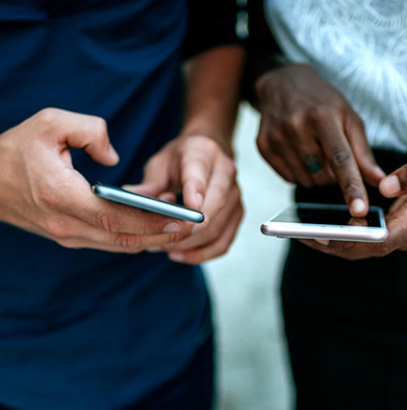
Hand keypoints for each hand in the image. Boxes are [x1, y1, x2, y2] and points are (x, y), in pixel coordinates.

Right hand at [0, 108, 192, 252]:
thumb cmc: (16, 149)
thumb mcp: (51, 123)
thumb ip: (91, 131)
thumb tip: (115, 159)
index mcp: (62, 196)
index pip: (116, 218)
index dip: (151, 222)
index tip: (181, 219)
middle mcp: (66, 224)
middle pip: (123, 238)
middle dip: (161, 236)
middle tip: (192, 226)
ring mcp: (67, 235)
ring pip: (118, 244)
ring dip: (150, 238)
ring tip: (179, 225)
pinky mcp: (68, 237)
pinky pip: (109, 242)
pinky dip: (134, 237)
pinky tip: (153, 226)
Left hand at [125, 135, 242, 263]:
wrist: (208, 153)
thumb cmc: (181, 159)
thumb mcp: (160, 163)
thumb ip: (149, 183)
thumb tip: (131, 199)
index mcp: (203, 153)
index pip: (200, 174)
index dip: (194, 193)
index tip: (185, 212)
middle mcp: (226, 173)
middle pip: (214, 207)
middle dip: (187, 228)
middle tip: (160, 240)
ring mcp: (236, 195)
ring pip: (217, 229)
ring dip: (189, 244)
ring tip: (163, 247)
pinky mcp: (237, 214)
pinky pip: (222, 242)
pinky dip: (201, 253)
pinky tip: (179, 254)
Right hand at [255, 63, 384, 216]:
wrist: (281, 83)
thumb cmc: (321, 101)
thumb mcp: (348, 117)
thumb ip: (363, 152)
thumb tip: (379, 181)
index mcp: (322, 116)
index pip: (340, 159)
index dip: (351, 187)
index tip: (360, 210)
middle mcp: (295, 127)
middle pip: (323, 176)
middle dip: (333, 175)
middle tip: (331, 154)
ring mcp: (276, 138)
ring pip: (306, 181)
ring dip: (317, 175)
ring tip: (315, 151)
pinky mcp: (263, 147)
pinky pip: (288, 178)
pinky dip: (300, 173)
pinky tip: (299, 152)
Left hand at [300, 137, 406, 259]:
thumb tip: (384, 186)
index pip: (383, 240)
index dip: (353, 240)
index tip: (327, 235)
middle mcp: (406, 233)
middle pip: (364, 250)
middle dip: (331, 244)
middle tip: (298, 233)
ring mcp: (397, 233)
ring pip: (359, 247)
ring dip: (330, 242)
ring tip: (297, 231)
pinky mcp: (390, 227)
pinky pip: (360, 237)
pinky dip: (337, 234)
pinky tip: (316, 224)